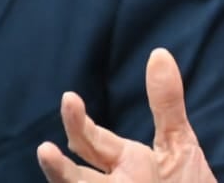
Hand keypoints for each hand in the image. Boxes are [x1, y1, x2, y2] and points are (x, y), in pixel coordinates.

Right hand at [37, 48, 216, 182]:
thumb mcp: (179, 141)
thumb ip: (166, 102)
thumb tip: (158, 53)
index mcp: (124, 162)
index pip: (91, 142)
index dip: (78, 122)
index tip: (70, 99)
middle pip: (77, 178)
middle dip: (59, 167)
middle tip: (44, 148)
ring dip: (64, 181)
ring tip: (49, 162)